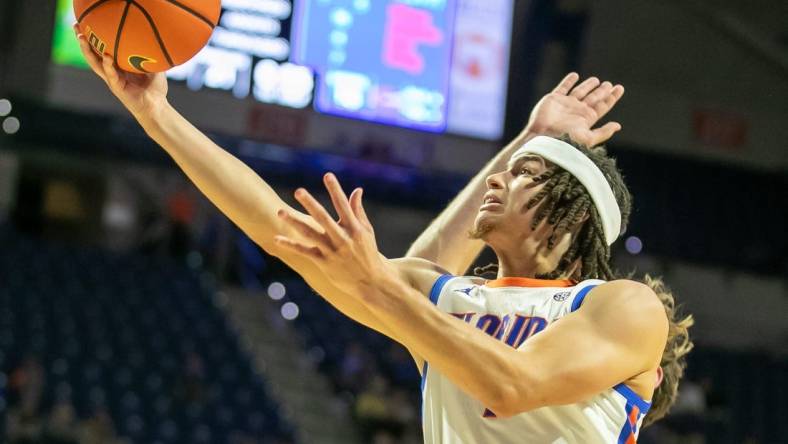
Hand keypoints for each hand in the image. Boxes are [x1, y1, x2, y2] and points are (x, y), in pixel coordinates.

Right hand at [73, 24, 168, 119]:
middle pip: (92, 54)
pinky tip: (106, 57)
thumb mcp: (154, 66)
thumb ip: (152, 53)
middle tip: (75, 25)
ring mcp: (112, 79)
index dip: (93, 37)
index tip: (86, 22)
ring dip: (87, 51)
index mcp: (118, 65)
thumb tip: (156, 38)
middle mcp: (112, 71)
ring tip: (81, 38)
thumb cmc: (155, 88)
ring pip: (95, 64)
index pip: (102, 48)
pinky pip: (111, 75)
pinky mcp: (117, 88)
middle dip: (83, 40)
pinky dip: (108, 66)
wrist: (157, 106)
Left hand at [274, 173, 394, 295]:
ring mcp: (333, 251)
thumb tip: (357, 189)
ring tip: (280, 212)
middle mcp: (343, 239)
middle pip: (323, 218)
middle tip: (298, 191)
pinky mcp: (324, 263)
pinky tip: (277, 239)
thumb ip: (359, 210)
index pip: (343, 205)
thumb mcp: (367, 232)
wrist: (371, 283)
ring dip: (294, 222)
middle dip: (311, 204)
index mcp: (355, 229)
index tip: (327, 175)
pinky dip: (291, 246)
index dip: (335, 190)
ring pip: (310, 234)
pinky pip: (305, 252)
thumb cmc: (368, 254)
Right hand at [523, 73, 624, 146]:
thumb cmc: (565, 141)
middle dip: (602, 91)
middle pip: (594, 98)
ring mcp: (566, 104)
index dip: (612, 97)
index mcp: (587, 119)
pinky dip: (568, 81)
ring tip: (596, 80)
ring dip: (588, 85)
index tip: (619, 88)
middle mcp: (577, 111)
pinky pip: (563, 87)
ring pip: (580, 91)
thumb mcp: (588, 138)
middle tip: (609, 84)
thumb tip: (618, 126)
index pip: (603, 106)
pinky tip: (575, 76)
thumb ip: (603, 132)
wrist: (543, 137)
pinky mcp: (554, 99)